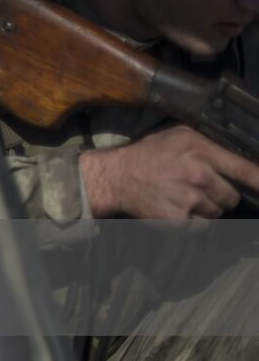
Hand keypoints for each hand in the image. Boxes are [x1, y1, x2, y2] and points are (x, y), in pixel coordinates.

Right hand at [81, 124, 258, 218]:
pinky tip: (178, 208)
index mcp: (200, 150)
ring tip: (185, 197)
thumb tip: (241, 149)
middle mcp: (198, 175)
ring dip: (206, 208)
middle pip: (232, 197)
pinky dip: (193, 221)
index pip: (244, 170)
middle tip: (200, 188)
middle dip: (221, 195)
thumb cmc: (150, 154)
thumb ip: (209, 140)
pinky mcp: (179, 220)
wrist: (117, 177)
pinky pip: (202, 226)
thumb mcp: (178, 134)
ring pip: (217, 213)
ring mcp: (189, 199)